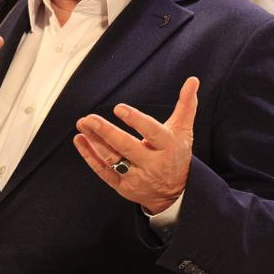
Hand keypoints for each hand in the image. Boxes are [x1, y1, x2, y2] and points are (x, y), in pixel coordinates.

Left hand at [73, 77, 198, 213]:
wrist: (174, 194)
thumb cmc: (176, 154)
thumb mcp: (183, 131)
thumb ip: (186, 105)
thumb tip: (193, 80)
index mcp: (167, 147)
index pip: (151, 132)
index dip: (136, 120)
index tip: (119, 108)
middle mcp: (152, 164)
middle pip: (127, 147)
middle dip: (107, 132)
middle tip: (89, 118)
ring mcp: (136, 177)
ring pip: (112, 159)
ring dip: (94, 141)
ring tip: (82, 124)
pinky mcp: (122, 186)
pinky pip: (103, 172)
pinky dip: (90, 156)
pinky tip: (80, 140)